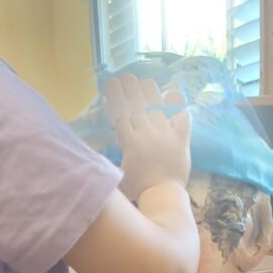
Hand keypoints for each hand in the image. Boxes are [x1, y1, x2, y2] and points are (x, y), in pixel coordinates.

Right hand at [106, 75, 190, 199]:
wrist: (163, 197)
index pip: (121, 113)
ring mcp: (166, 134)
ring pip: (157, 107)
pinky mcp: (182, 139)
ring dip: (150, 92)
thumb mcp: (115, 176)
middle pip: (138, 106)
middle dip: (131, 88)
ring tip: (145, 81)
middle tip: (127, 76)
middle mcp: (147, 133)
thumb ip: (104, 162)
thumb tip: (90, 152)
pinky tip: (173, 94)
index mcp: (130, 142)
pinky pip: (182, 118)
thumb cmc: (137, 190)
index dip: (116, 96)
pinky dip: (178, 106)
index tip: (112, 82)